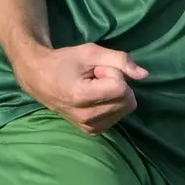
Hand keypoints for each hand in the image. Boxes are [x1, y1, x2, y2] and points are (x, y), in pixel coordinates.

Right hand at [13, 42, 148, 135]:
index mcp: (82, 97)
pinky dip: (112, 104)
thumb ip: (120, 60)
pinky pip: (118, 116)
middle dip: (116, 83)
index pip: (121, 88)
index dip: (113, 72)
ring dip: (114, 94)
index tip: (96, 69)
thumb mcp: (91, 52)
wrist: (39, 79)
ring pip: (125, 108)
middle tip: (95, 77)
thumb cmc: (64, 62)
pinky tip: (94, 97)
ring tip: (93, 86)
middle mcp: (87, 118)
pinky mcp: (92, 132)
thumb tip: (145, 75)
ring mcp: (89, 128)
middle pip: (127, 100)